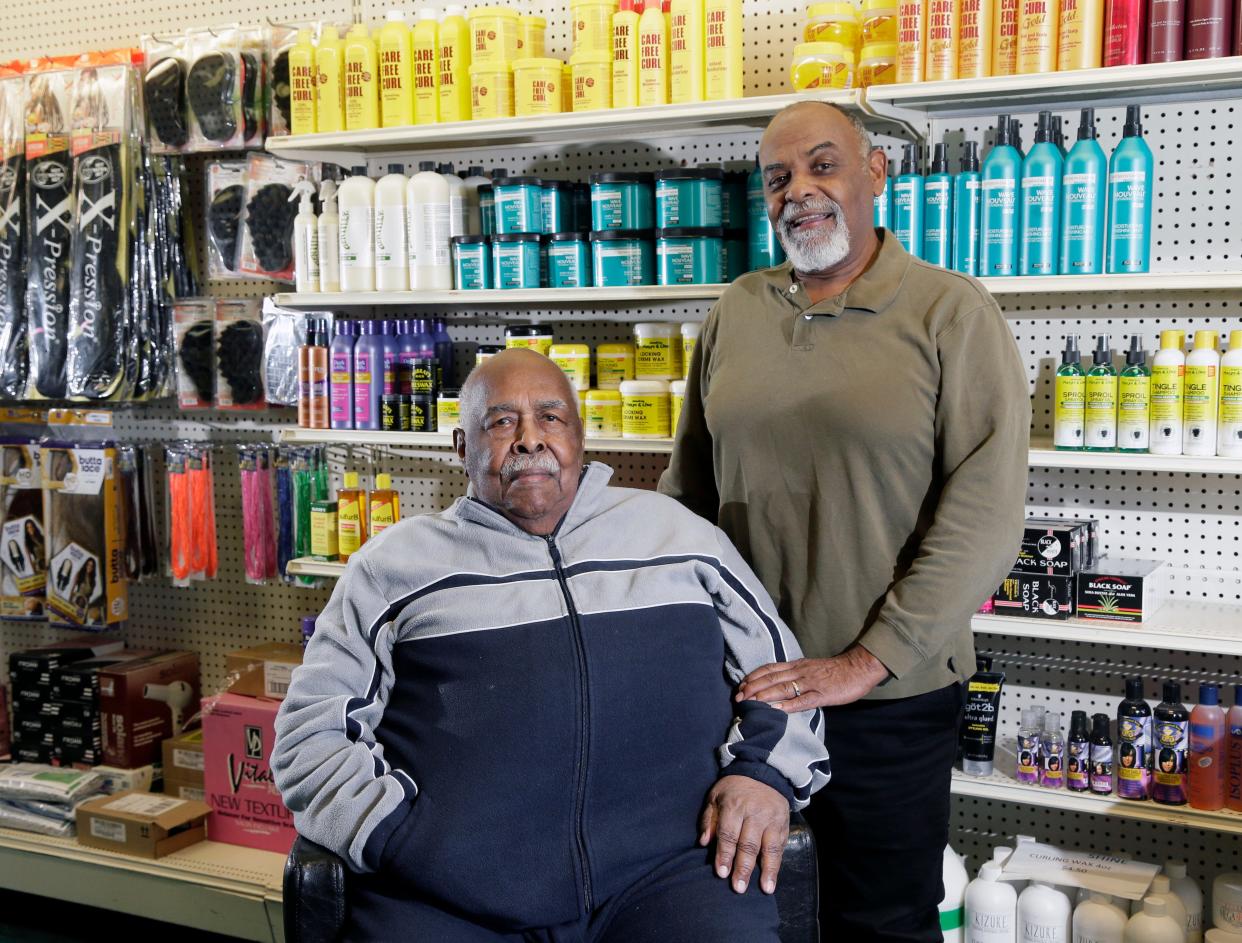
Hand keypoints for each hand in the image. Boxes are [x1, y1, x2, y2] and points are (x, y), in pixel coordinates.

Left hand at [699, 775, 789, 894]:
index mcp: (734, 805)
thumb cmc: (734, 789)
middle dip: (743, 867)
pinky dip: (777, 865)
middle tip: (738, 887)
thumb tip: (704, 842)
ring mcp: (771, 819)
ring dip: (766, 870)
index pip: (728, 833)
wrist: (764, 773)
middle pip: (748, 843)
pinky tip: (773, 880)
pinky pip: (780, 847)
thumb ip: (708, 819)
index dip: (725, 854)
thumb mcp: (716, 796)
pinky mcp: (783, 825)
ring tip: (764, 888)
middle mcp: (754, 813)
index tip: (722, 873)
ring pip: (768, 847)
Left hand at [736, 647, 888, 711]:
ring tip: (750, 702)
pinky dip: (788, 705)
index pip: (770, 669)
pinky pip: (803, 700)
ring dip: (765, 696)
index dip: (753, 677)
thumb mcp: (811, 668)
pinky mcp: (823, 695)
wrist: (858, 668)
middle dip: (753, 687)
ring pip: (783, 688)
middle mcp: (800, 672)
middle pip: (771, 678)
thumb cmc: (835, 671)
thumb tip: (777, 684)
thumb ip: (795, 675)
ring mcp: (811, 683)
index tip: (740, 685)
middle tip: (738, 697)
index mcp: (797, 665)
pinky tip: (776, 710)